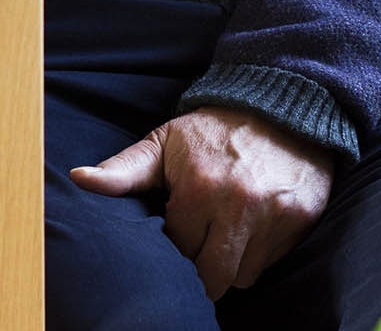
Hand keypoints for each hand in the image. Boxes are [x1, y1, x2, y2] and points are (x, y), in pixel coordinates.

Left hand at [69, 105, 336, 299]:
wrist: (280, 103)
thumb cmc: (214, 130)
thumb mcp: (165, 142)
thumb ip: (124, 169)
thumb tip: (79, 179)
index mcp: (198, 187)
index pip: (178, 249)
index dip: (180, 237)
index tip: (186, 217)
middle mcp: (237, 204)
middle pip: (212, 276)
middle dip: (205, 262)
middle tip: (207, 234)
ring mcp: (273, 214)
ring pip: (243, 276)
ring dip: (233, 261)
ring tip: (231, 227)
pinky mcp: (300, 219)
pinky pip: (271, 264)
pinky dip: (261, 253)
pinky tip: (256, 224)